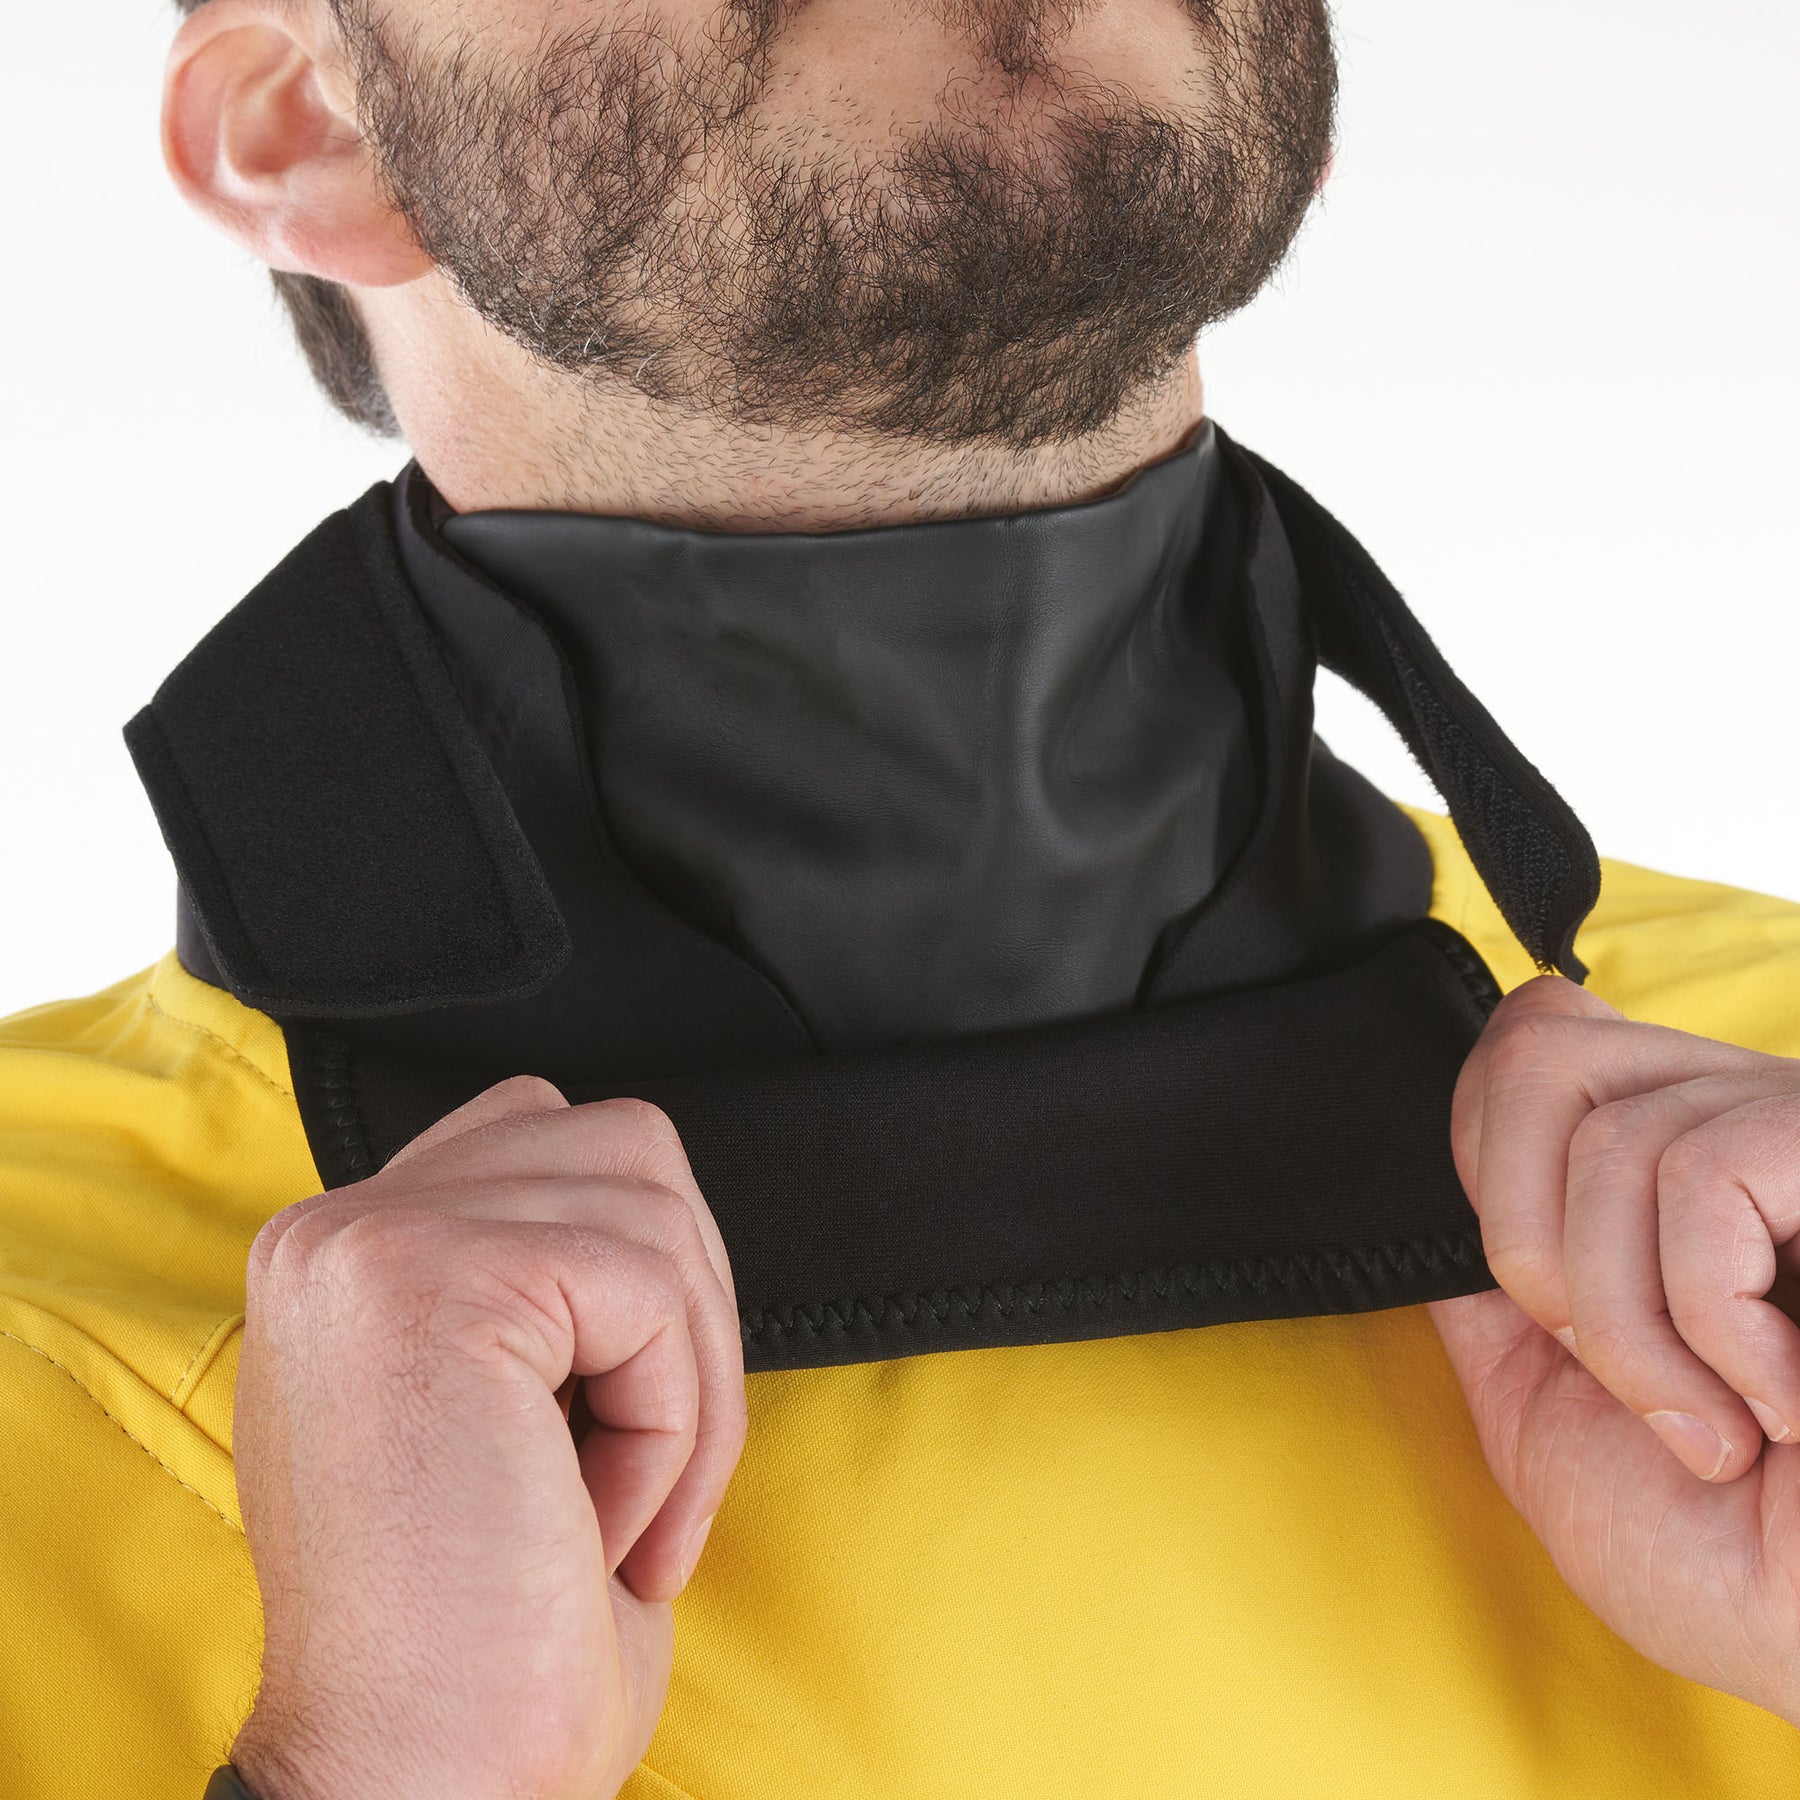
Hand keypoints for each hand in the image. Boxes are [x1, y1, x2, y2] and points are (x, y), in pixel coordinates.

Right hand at [229, 1078, 747, 1799]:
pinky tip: (602, 1526)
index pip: (550, 1131)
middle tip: (655, 1474)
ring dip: (689, 1380)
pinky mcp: (434, 1280)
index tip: (614, 1420)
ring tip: (623, 1513)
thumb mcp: (511, 1415)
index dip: (639, 1267)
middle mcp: (337, 1227)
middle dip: (690, 1311)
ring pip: (654, 1210)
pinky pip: (651, 1292)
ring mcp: (373, 1242)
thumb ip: (545, 1285)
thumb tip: (663, 1221)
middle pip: (624, 1147)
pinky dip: (675, 1421)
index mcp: (348, 1255)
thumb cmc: (489, 1634)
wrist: (418, 1786)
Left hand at [1431, 976, 1799, 1724]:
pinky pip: (1702, 1176)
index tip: (1536, 1301)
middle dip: (1528, 1247)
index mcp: (1675, 1181)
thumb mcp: (1552, 1418)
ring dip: (1626, 1330)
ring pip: (1611, 1141)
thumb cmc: (1746, 1573)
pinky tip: (1780, 1408)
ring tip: (1715, 1431)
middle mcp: (1746, 1131)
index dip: (1482, 1149)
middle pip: (1539, 1056)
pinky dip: (1705, 1323)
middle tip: (1618, 1375)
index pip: (1537, 1037)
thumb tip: (1431, 1202)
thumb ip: (1490, 1297)